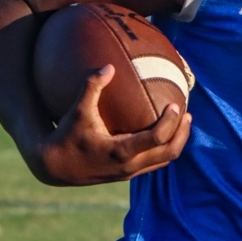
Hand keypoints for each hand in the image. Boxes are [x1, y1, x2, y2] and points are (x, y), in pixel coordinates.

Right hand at [32, 66, 190, 186]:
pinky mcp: (127, 175)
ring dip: (176, 142)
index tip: (176, 105)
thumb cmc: (66, 136)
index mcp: (120, 151)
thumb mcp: (77, 111)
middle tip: (187, 114)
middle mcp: (129, 166)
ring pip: (164, 160)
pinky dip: (163, 148)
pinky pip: (154, 163)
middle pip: (169, 153)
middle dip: (182, 134)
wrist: (54, 167)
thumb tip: (108, 66)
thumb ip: (92, 87)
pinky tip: (163, 131)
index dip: (171, 123)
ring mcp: (129, 173)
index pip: (157, 139)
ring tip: (182, 122)